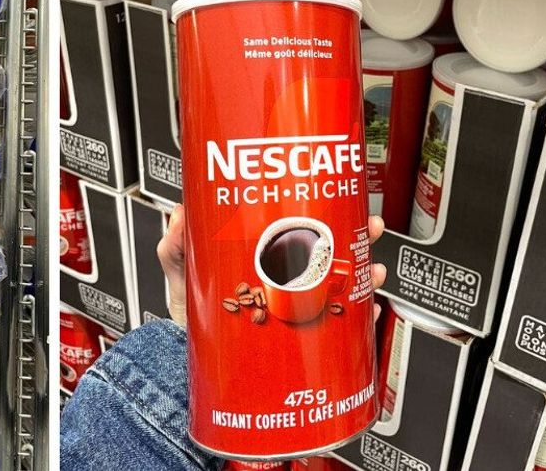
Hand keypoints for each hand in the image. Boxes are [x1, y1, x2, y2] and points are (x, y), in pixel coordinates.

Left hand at [157, 205, 387, 327]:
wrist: (192, 350)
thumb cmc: (190, 306)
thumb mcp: (181, 268)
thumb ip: (175, 243)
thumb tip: (181, 214)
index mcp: (263, 255)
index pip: (297, 226)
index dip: (322, 208)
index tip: (339, 195)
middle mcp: (285, 277)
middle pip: (329, 250)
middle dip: (355, 235)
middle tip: (368, 227)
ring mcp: (297, 304)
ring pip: (341, 283)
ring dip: (363, 274)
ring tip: (370, 269)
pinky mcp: (303, 334)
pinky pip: (341, 325)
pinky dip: (358, 318)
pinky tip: (365, 310)